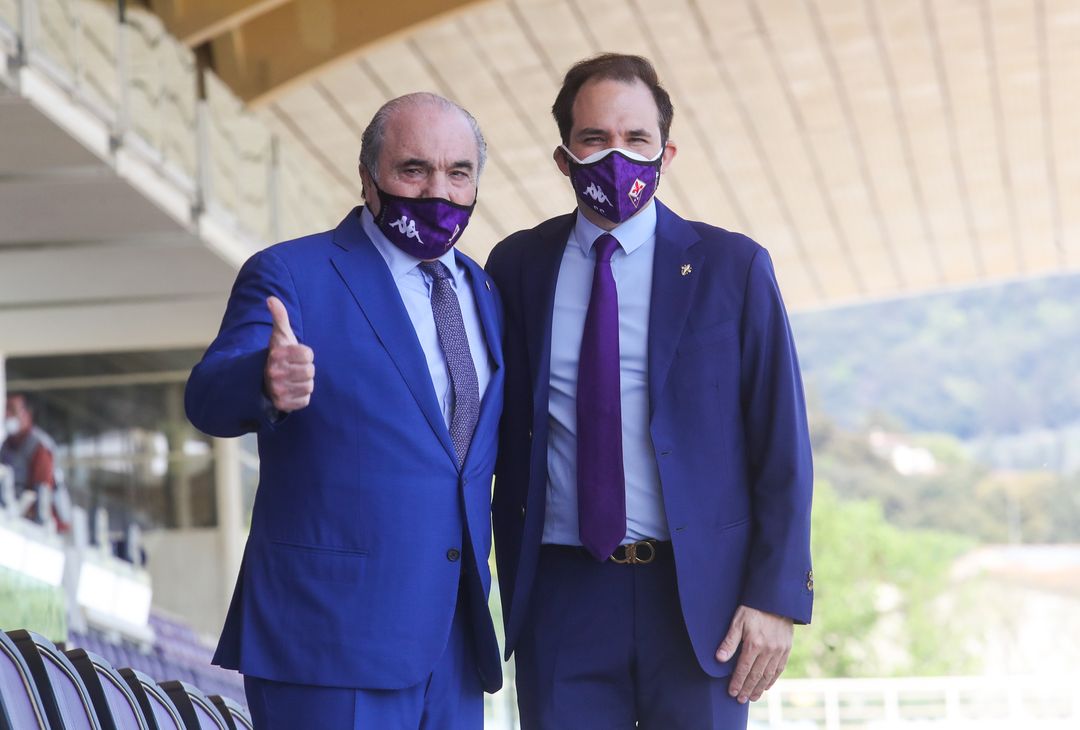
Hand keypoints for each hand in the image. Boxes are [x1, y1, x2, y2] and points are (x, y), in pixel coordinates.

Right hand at [263, 296, 314, 411]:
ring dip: (304, 383)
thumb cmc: (278, 355)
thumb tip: (271, 299)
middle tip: (295, 369)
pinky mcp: (282, 405)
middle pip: (310, 371)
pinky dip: (302, 396)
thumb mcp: (279, 335)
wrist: (262, 379)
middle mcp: (274, 373)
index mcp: (276, 354)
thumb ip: (279, 316)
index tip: (297, 355)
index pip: (308, 355)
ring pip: (309, 386)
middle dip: (306, 369)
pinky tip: (292, 391)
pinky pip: (305, 400)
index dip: (306, 355)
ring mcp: (277, 390)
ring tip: (293, 380)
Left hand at [716, 605, 792, 703]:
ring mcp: (779, 650)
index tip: (731, 692)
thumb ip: (729, 641)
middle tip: (740, 700)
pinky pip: (779, 669)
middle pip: (756, 675)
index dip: (737, 682)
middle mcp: (768, 650)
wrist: (777, 599)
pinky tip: (766, 686)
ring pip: (768, 675)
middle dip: (747, 689)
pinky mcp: (786, 649)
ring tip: (752, 697)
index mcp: (754, 644)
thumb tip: (719, 659)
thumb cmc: (753, 608)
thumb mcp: (738, 621)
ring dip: (759, 688)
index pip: (743, 668)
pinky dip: (772, 680)